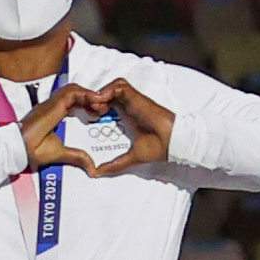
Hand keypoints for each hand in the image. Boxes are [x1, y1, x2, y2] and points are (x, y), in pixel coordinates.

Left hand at [66, 79, 181, 176]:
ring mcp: (131, 101)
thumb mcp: (130, 157)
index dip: (93, 109)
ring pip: (110, 88)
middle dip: (92, 100)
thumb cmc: (156, 148)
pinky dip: (108, 91)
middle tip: (87, 112)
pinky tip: (102, 103)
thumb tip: (96, 173)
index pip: (105, 106)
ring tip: (95, 108)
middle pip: (105, 95)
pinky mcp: (136, 96)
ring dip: (99, 94)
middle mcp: (126, 107)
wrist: (171, 143)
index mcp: (124, 117)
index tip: (88, 119)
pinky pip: (118, 85)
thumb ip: (114, 164)